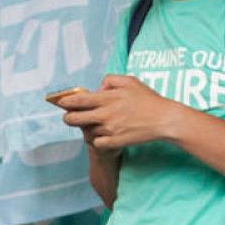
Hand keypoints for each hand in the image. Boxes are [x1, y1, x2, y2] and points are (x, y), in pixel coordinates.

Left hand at [59, 74, 185, 151]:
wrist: (164, 119)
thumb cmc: (148, 99)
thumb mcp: (130, 81)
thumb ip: (110, 80)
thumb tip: (98, 88)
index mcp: (108, 98)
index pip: (78, 100)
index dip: (66, 102)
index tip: (61, 102)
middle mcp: (106, 114)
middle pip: (74, 118)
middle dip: (68, 118)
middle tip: (70, 117)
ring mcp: (110, 129)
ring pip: (86, 132)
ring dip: (88, 129)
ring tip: (96, 125)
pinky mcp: (115, 142)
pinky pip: (97, 143)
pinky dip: (98, 140)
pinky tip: (104, 136)